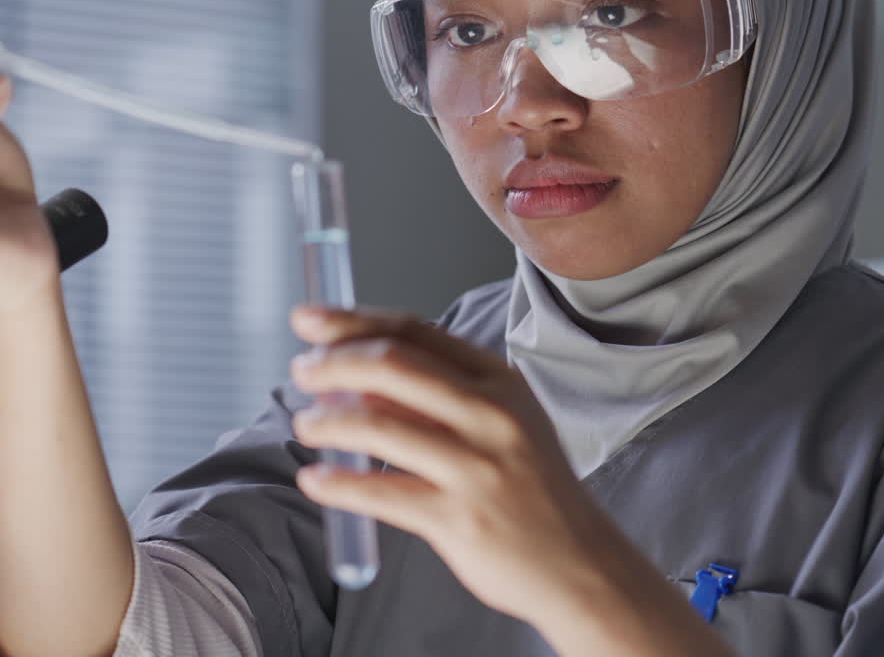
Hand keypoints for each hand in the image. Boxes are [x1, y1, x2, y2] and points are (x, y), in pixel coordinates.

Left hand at [287, 306, 601, 626]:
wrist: (582, 565)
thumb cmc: (531, 489)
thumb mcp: (502, 425)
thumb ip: (437, 397)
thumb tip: (357, 377)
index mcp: (499, 381)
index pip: (414, 332)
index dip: (353, 320)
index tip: (310, 319)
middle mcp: (492, 415)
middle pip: (393, 366)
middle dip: (333, 362)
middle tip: (301, 370)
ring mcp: (477, 467)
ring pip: (380, 426)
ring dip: (328, 421)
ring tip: (305, 425)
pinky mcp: (459, 519)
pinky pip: (380, 493)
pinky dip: (337, 483)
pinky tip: (314, 479)